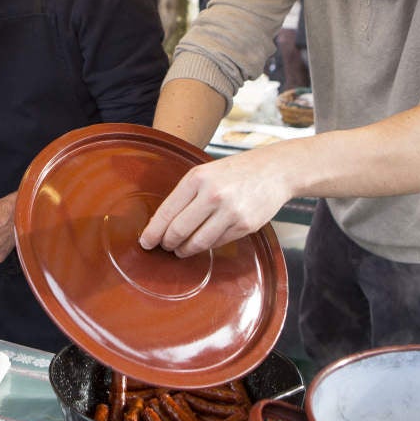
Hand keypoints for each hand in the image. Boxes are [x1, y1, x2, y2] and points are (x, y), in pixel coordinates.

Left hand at [139, 146, 296, 257]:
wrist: (274, 170)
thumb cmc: (233, 172)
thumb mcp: (205, 173)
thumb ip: (184, 195)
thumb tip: (160, 224)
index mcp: (197, 178)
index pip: (167, 212)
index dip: (153, 232)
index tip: (145, 242)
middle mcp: (213, 195)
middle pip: (178, 231)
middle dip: (167, 243)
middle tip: (164, 247)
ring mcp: (231, 212)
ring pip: (197, 243)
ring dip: (184, 250)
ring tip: (180, 249)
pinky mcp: (245, 226)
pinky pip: (217, 244)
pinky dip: (206, 246)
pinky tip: (203, 241)